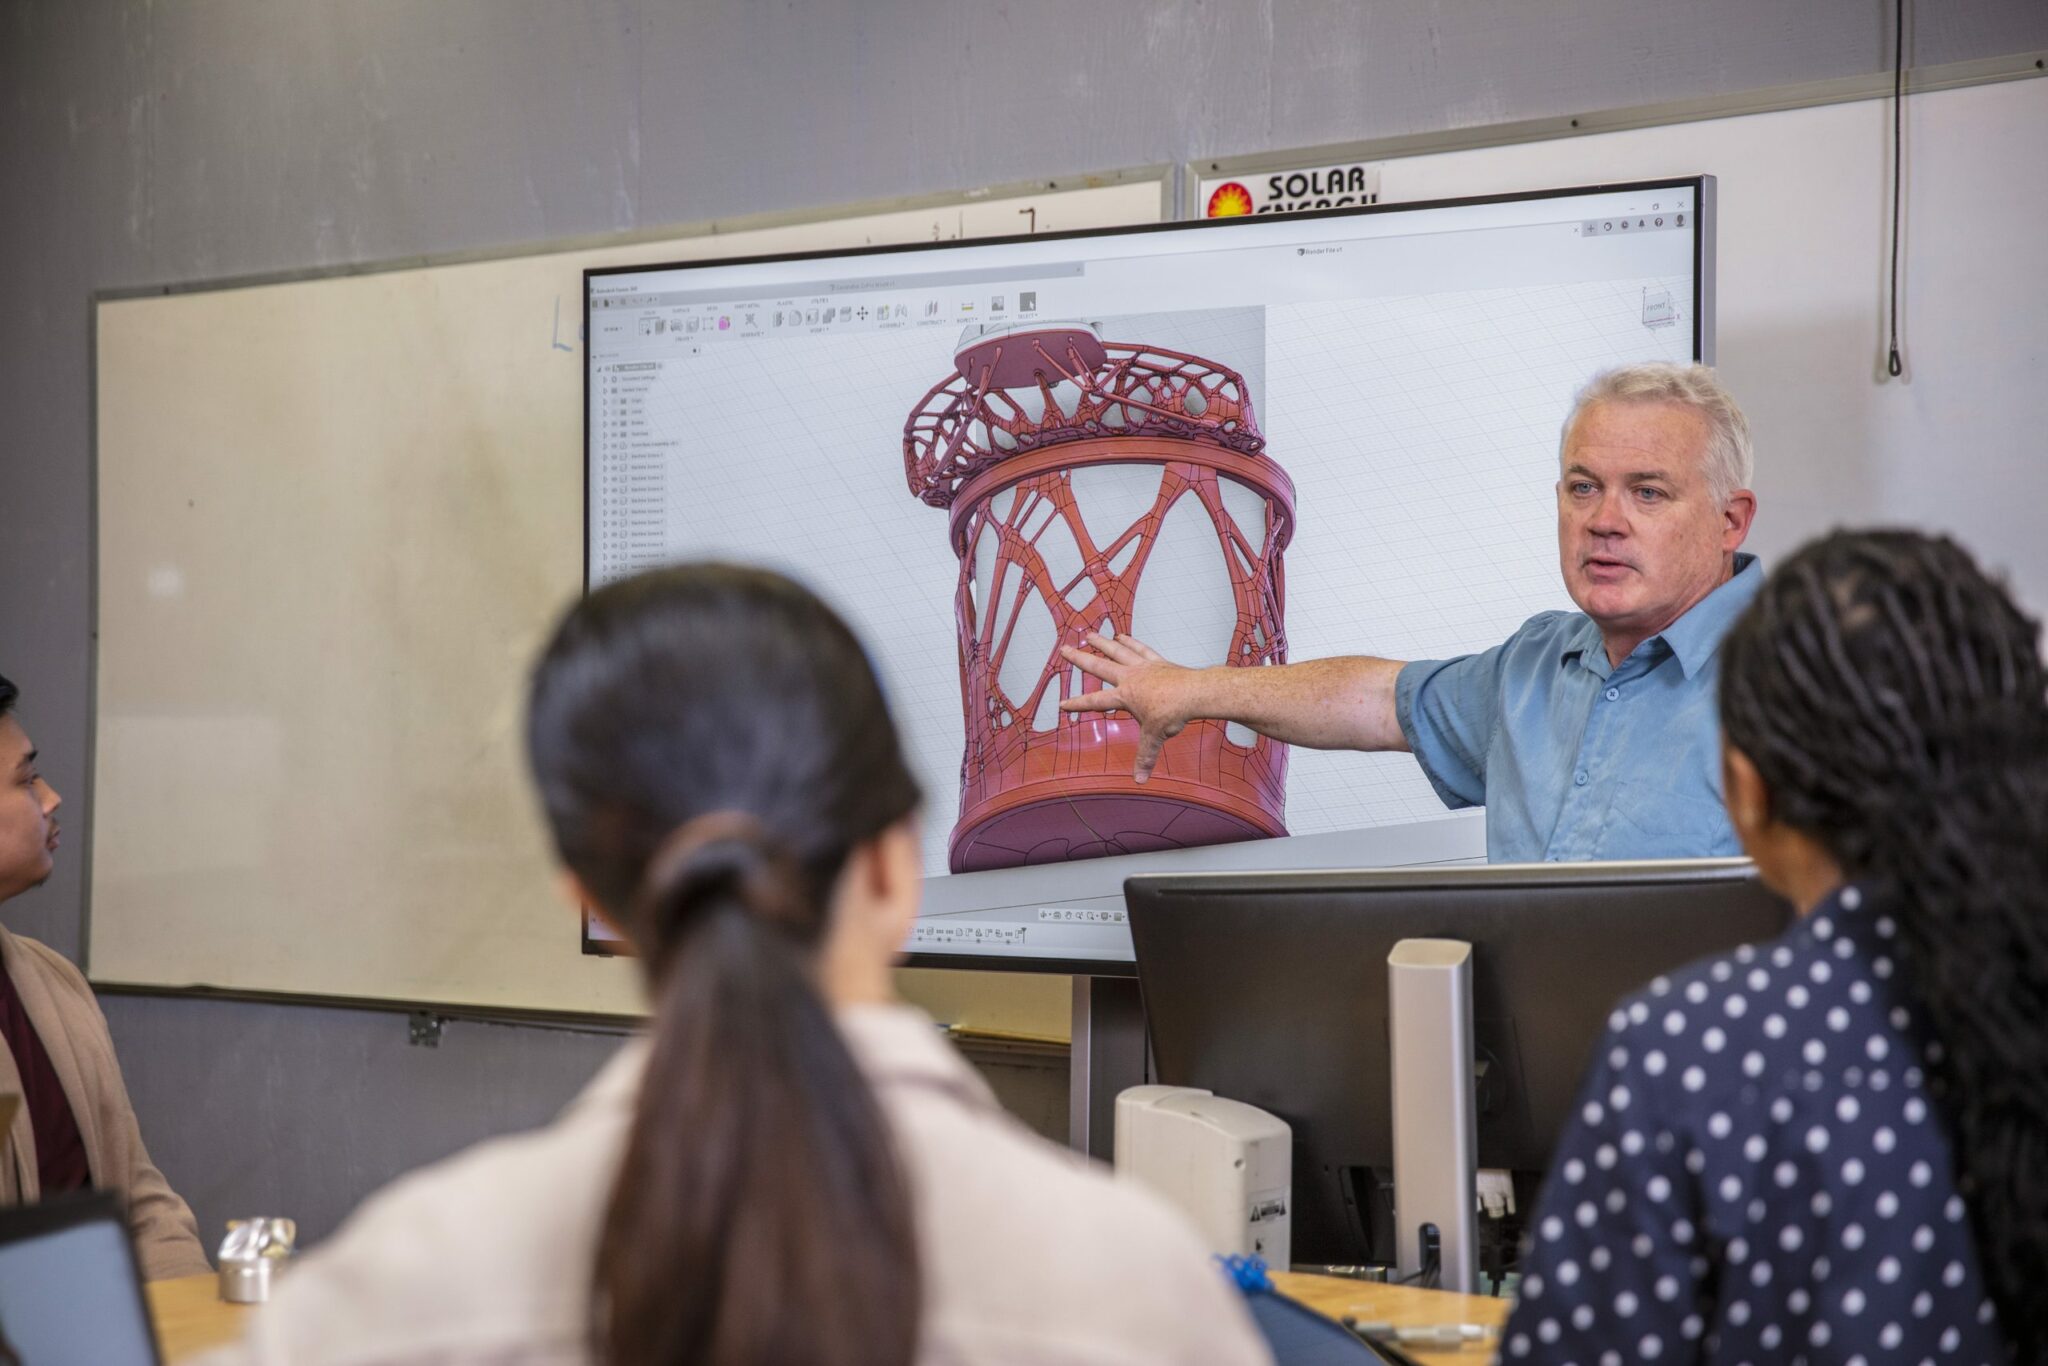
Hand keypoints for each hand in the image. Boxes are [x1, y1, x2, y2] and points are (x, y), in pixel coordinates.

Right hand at [1058, 632, 1195, 782]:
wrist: (1195, 693)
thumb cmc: (1174, 712)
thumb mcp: (1155, 737)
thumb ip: (1145, 756)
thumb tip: (1139, 779)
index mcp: (1125, 696)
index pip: (1095, 702)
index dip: (1077, 704)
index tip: (1063, 704)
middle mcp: (1130, 678)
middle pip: (1099, 666)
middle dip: (1080, 659)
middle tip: (1065, 649)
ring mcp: (1143, 667)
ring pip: (1117, 651)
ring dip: (1102, 643)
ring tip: (1089, 635)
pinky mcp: (1157, 662)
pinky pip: (1140, 649)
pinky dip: (1131, 642)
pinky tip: (1122, 636)